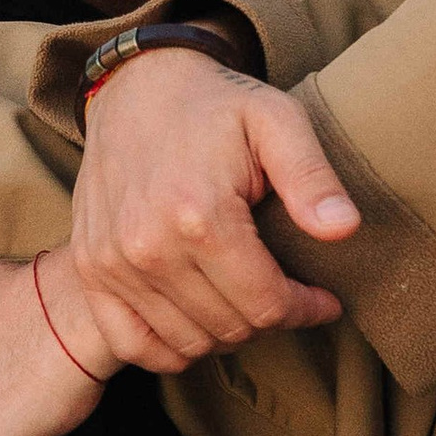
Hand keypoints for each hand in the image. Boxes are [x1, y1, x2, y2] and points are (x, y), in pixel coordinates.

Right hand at [71, 48, 357, 370]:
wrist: (138, 87)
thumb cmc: (217, 107)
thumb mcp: (277, 121)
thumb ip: (312, 176)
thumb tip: (344, 230)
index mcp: (199, 214)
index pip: (266, 303)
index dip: (306, 309)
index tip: (324, 299)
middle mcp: (147, 247)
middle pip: (230, 328)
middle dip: (270, 318)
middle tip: (287, 293)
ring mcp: (111, 262)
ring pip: (188, 344)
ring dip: (227, 333)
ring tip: (247, 300)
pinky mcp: (90, 269)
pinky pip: (134, 344)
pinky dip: (172, 349)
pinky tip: (200, 322)